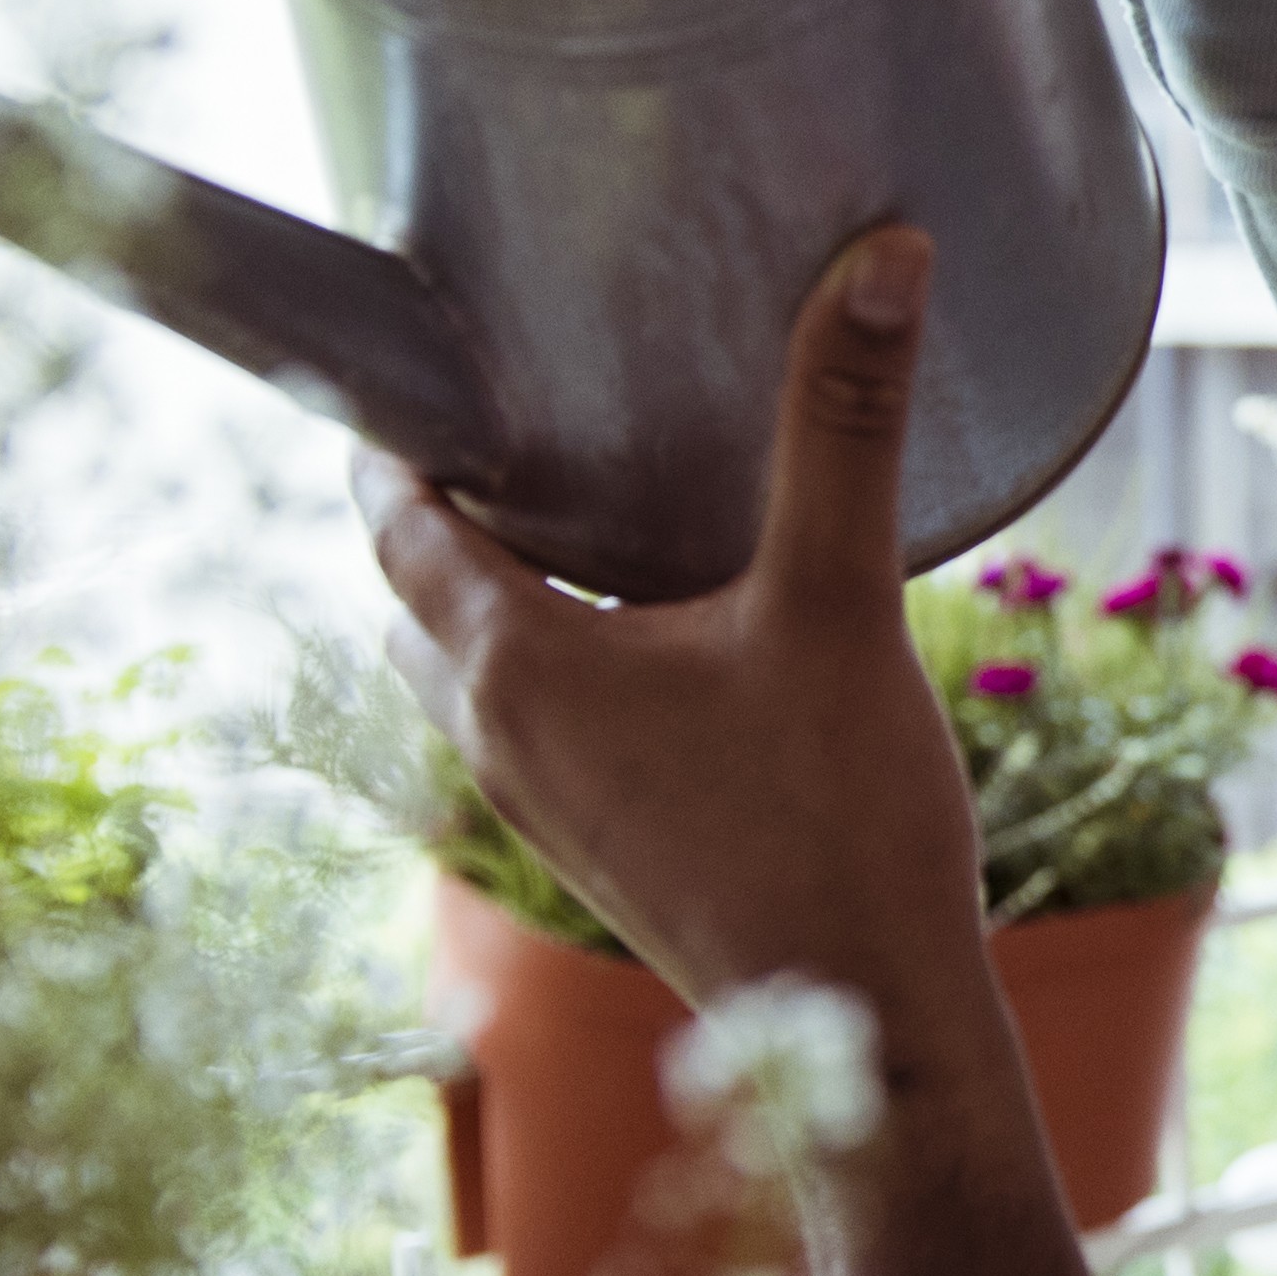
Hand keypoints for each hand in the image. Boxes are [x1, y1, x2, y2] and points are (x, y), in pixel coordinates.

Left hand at [364, 233, 994, 1045]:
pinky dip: (548, 659)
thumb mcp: (841, 600)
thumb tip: (883, 253)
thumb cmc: (838, 820)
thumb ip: (846, 422)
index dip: (393, 430)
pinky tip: (651, 633)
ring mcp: (540, 805)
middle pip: (413, 593)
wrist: (865, 1022)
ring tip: (577, 511)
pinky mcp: (594, 847)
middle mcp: (497, 737)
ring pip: (465, 668)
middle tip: (512, 415)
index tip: (422, 348)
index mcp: (514, 664)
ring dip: (492, 591)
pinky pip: (527, 724)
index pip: (393, 518)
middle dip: (440, 505)